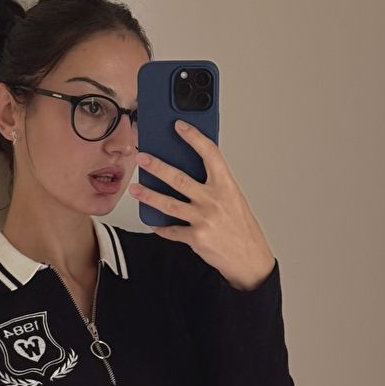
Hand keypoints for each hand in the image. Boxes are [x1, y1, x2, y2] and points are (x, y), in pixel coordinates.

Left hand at [128, 120, 275, 291]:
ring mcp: (204, 219)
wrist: (249, 259)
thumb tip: (187, 169)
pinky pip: (171, 230)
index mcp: (227, 186)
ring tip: (135, 189)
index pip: (210, 154)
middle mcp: (215, 200)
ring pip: (169, 204)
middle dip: (157, 167)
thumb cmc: (240, 226)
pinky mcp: (196, 237)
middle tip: (142, 158)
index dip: (194, 138)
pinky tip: (153, 222)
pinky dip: (160, 226)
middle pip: (179, 179)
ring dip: (148, 196)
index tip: (179, 126)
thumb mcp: (233, 199)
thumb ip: (213, 185)